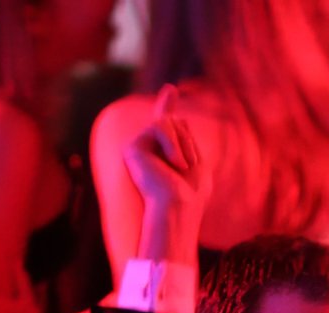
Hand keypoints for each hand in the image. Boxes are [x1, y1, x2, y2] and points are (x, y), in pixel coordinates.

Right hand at [124, 85, 210, 215]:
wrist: (178, 206)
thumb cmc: (191, 193)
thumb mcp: (196, 161)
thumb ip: (186, 139)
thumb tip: (179, 117)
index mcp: (165, 155)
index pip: (167, 125)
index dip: (167, 105)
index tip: (171, 90)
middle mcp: (150, 150)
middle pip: (173, 122)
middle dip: (187, 141)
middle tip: (188, 166)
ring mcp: (139, 148)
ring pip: (165, 122)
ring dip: (181, 142)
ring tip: (182, 166)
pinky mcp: (132, 147)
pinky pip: (159, 125)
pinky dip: (172, 142)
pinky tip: (174, 163)